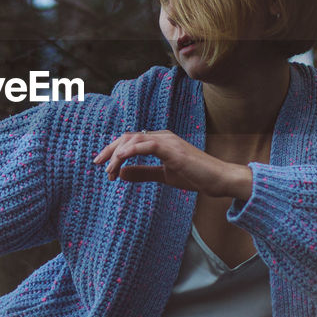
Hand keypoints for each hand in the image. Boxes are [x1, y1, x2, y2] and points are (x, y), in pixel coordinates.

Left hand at [92, 130, 252, 199]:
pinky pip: (147, 145)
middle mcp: (162, 136)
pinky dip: (131, 151)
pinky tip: (121, 160)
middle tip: (98, 164)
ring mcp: (168, 141)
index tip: (104, 167)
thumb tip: (121, 174)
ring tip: (109, 169)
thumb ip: (143, 173)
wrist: (219, 180)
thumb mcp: (164, 176)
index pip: (131, 140)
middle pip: (128, 137)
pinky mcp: (173, 150)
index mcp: (160, 141)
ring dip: (118, 154)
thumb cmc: (196, 177)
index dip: (115, 152)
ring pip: (134, 140)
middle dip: (110, 150)